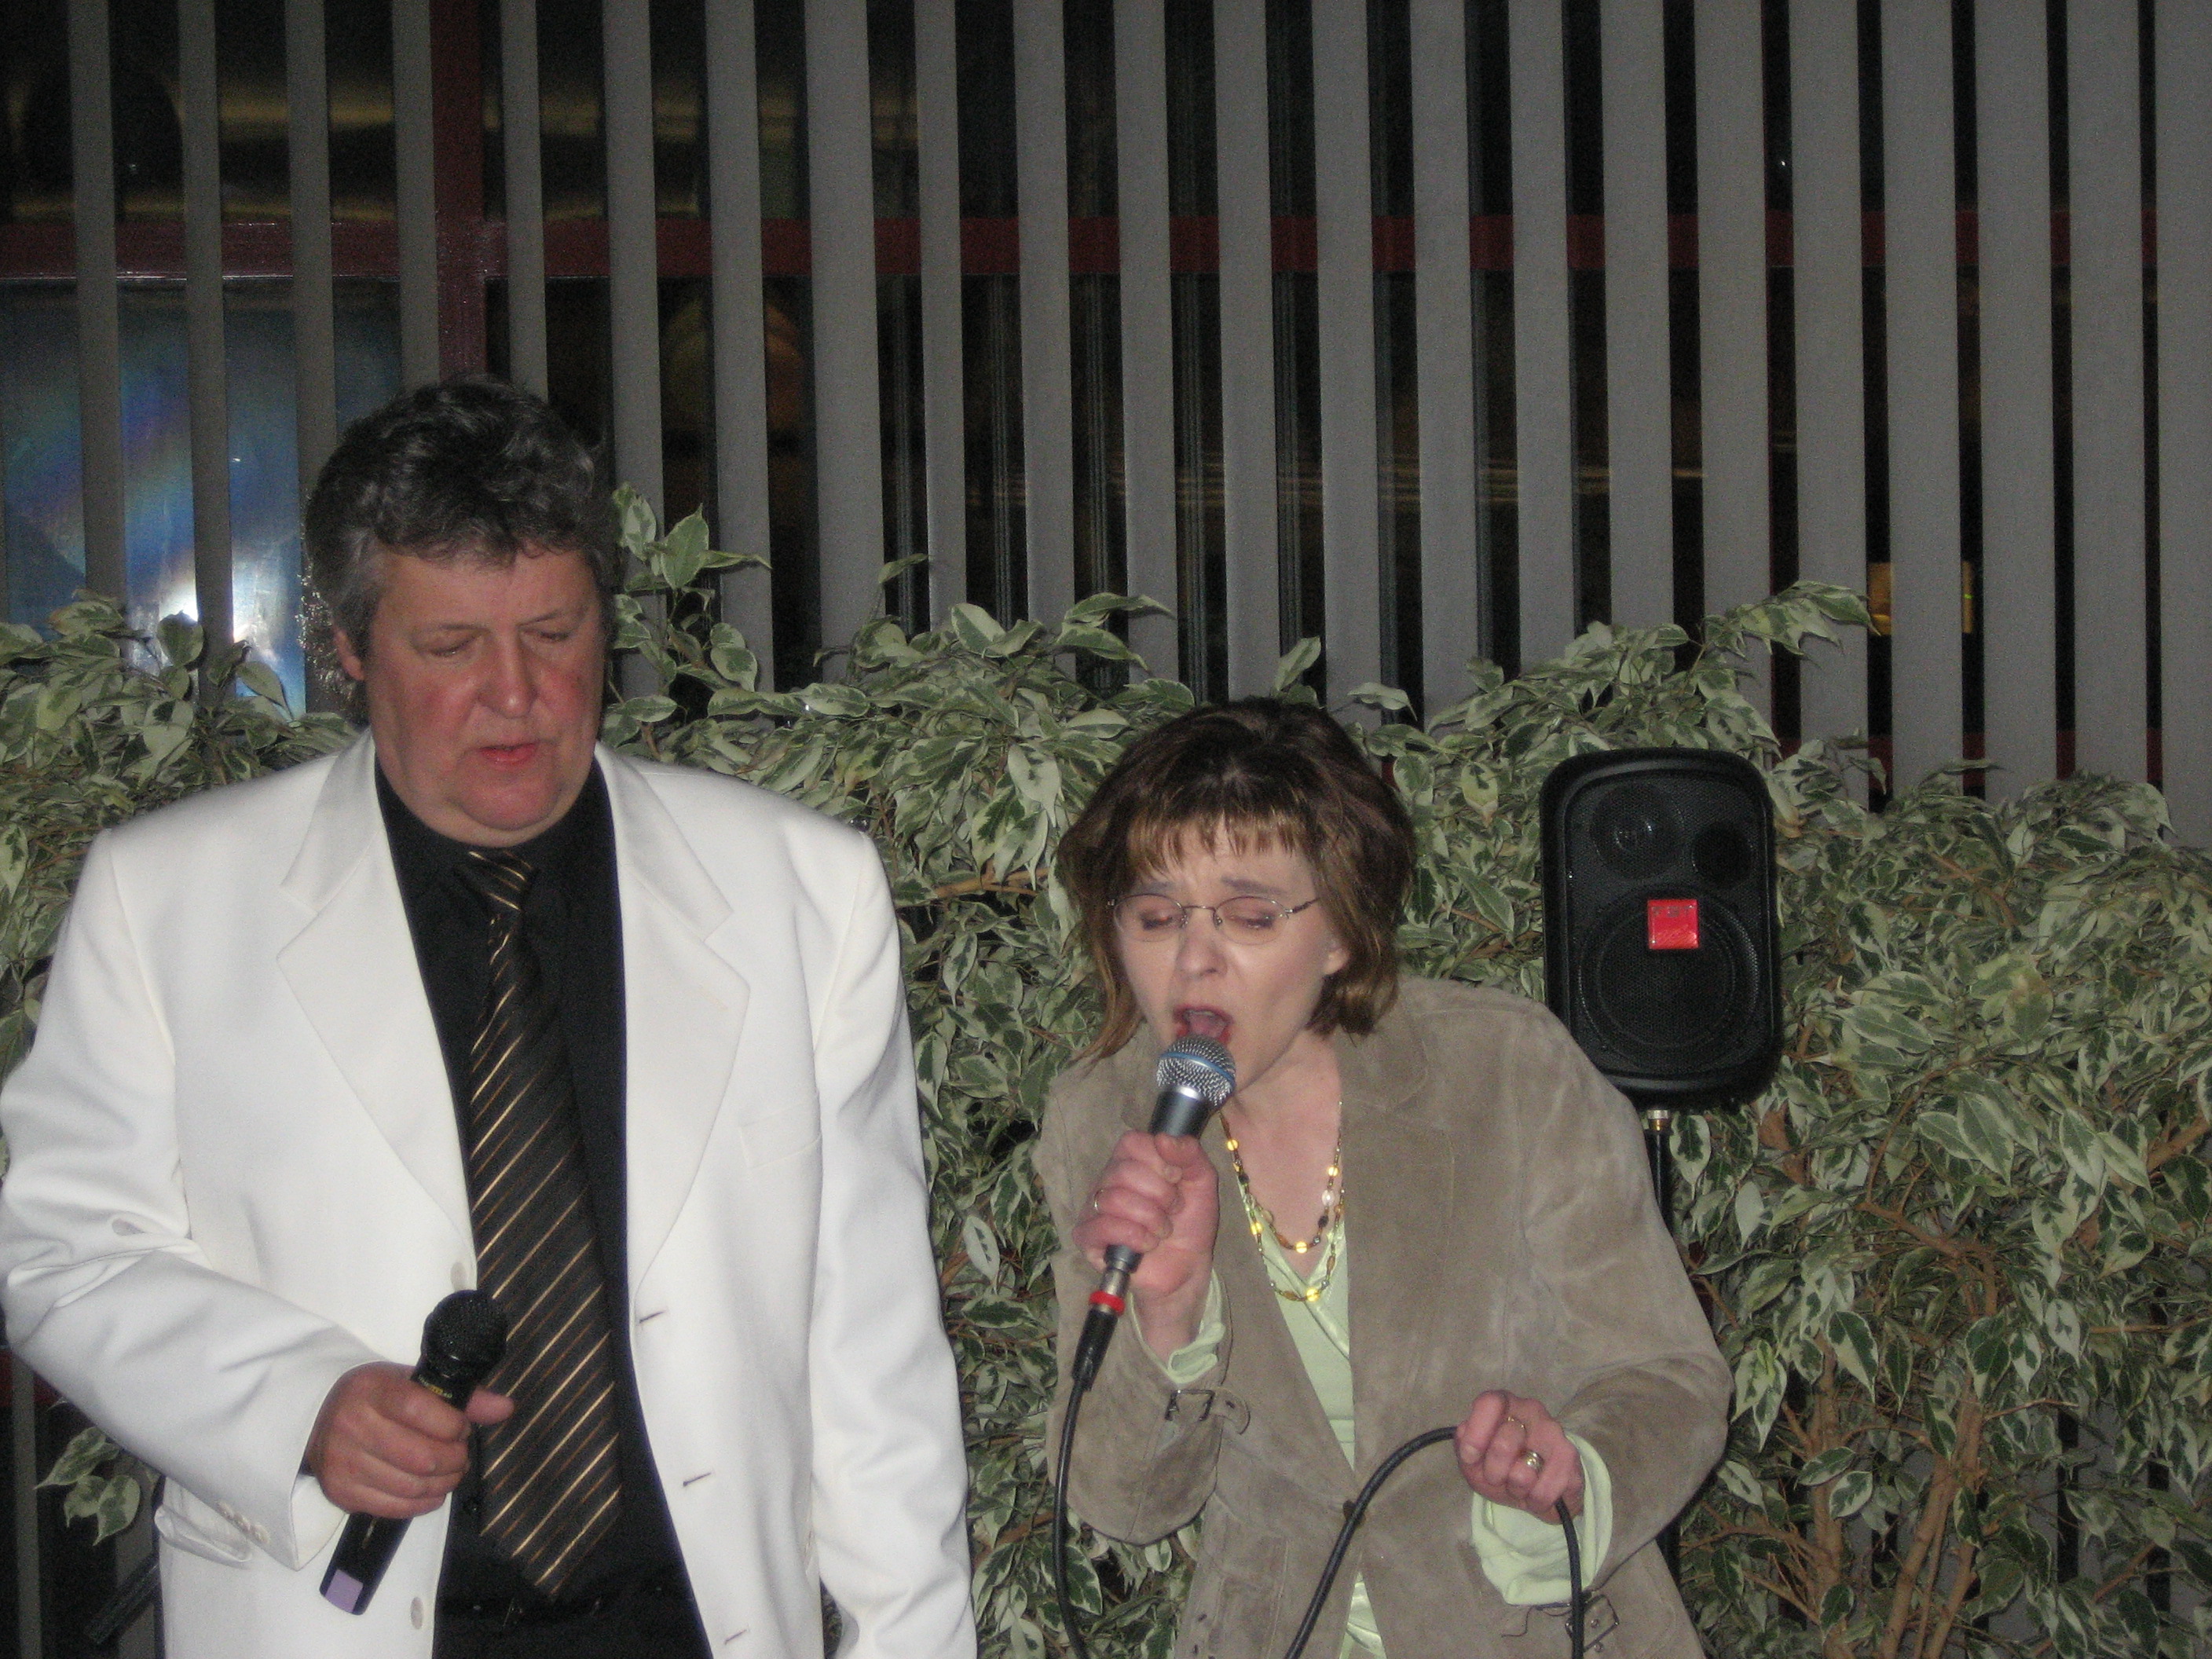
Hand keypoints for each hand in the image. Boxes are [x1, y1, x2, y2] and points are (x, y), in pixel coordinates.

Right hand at [305, 1363, 513, 1518]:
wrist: (320, 1420)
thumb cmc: (376, 1398)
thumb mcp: (412, 1384)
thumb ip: (461, 1397)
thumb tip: (505, 1408)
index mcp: (371, 1390)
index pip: (419, 1410)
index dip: (452, 1425)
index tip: (462, 1429)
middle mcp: (351, 1426)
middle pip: (422, 1457)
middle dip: (455, 1459)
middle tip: (460, 1454)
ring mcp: (343, 1463)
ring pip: (412, 1486)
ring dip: (444, 1483)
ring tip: (450, 1471)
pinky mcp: (340, 1493)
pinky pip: (395, 1508)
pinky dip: (424, 1503)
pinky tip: (431, 1490)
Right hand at [1071, 1130, 1218, 1356]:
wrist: (1187, 1267)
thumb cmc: (1190, 1222)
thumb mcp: (1201, 1181)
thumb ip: (1189, 1153)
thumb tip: (1164, 1138)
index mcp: (1131, 1161)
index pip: (1130, 1142)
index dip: (1157, 1160)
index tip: (1176, 1178)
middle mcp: (1108, 1180)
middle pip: (1122, 1171)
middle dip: (1159, 1194)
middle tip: (1172, 1210)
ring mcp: (1094, 1208)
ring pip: (1113, 1199)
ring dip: (1149, 1218)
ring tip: (1162, 1230)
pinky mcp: (1088, 1238)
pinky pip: (1100, 1227)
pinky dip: (1132, 1236)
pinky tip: (1147, 1244)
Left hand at [1454, 1390, 1583, 1522]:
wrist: (1538, 1491)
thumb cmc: (1500, 1468)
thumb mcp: (1474, 1461)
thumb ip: (1465, 1448)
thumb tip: (1469, 1446)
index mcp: (1504, 1404)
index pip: (1490, 1402)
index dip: (1477, 1433)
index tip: (1470, 1457)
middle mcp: (1532, 1411)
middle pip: (1504, 1444)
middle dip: (1494, 1473)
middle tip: (1498, 1477)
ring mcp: (1555, 1433)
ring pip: (1523, 1473)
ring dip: (1515, 1490)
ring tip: (1519, 1485)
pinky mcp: (1571, 1459)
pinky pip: (1542, 1493)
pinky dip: (1534, 1502)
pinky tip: (1536, 1495)